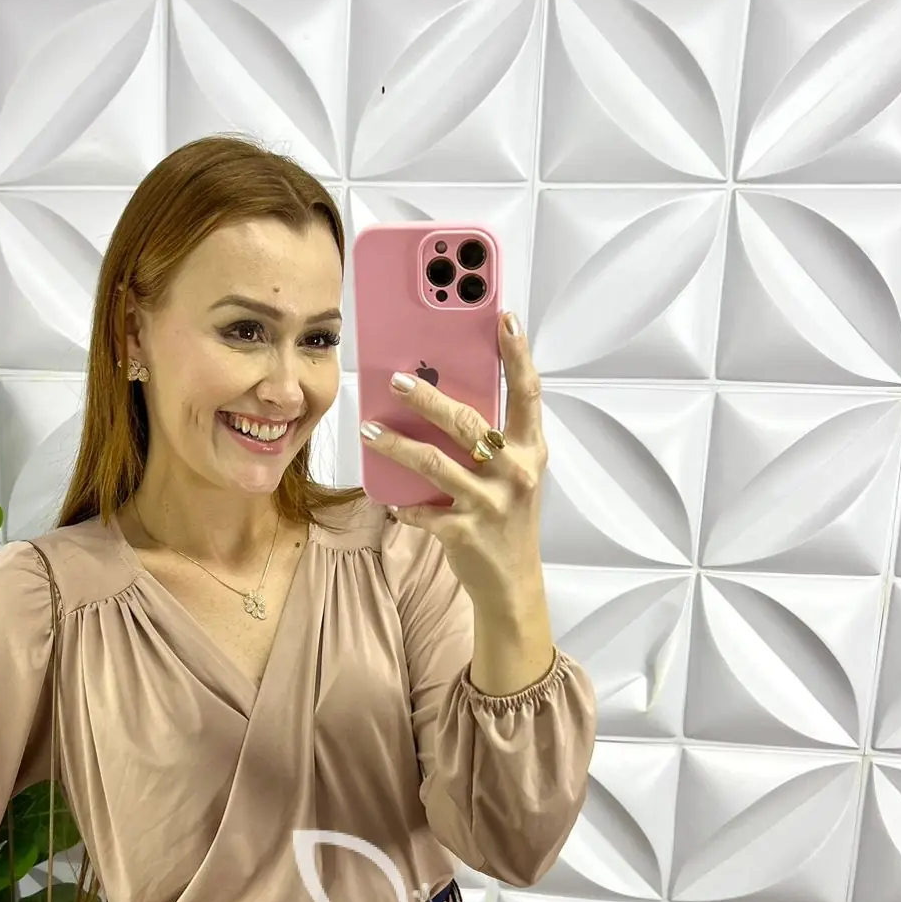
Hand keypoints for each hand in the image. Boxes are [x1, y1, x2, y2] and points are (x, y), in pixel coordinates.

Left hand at [361, 310, 545, 610]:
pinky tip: (387, 497)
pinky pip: (422, 510)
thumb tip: (446, 399)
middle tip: (397, 381)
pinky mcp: (464, 532)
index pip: (528, 394)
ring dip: (396, 444)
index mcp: (531, 451)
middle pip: (467, 424)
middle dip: (428, 399)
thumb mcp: (514, 474)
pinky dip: (402, 504)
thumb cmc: (508, 517)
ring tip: (370, 429)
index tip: (503, 320)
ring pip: (434, 463)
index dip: (518, 355)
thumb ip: (493, 440)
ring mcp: (489, 504)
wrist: (512, 581)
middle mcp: (515, 473)